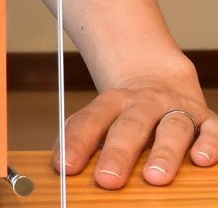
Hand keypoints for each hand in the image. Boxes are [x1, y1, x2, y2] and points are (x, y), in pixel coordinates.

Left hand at [55, 69, 217, 187]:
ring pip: (172, 127)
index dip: (77, 143)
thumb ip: (85, 137)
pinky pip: (211, 130)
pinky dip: (209, 144)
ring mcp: (178, 108)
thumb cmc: (128, 114)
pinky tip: (201, 160)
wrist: (162, 82)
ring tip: (155, 177)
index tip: (65, 168)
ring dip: (163, 152)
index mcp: (114, 100)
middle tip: (107, 180)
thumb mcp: (104, 117)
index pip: (91, 120)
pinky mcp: (207, 120)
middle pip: (130, 125)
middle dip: (118, 153)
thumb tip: (61, 165)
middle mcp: (146, 101)